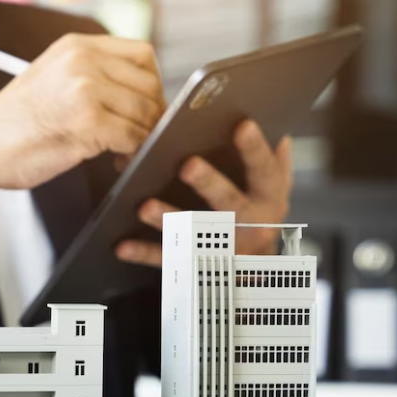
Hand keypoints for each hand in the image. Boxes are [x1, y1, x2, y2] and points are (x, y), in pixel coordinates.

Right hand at [0, 33, 165, 204]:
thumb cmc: (13, 125)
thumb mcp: (52, 80)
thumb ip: (92, 77)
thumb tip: (141, 95)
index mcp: (75, 46)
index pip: (141, 54)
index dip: (152, 84)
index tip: (146, 106)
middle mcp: (82, 61)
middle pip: (149, 83)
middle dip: (153, 113)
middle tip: (142, 134)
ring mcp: (86, 89)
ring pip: (144, 112)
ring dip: (143, 137)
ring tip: (126, 151)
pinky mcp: (88, 121)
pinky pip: (133, 137)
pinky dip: (132, 153)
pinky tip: (118, 160)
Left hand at [115, 120, 292, 266]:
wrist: (260, 271)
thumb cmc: (260, 216)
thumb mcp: (274, 188)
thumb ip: (272, 158)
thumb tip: (273, 124)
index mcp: (267, 197)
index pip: (263, 169)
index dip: (254, 148)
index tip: (242, 125)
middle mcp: (249, 223)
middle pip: (229, 202)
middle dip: (209, 184)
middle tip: (188, 165)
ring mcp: (223, 246)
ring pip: (195, 232)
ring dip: (168, 218)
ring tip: (144, 206)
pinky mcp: (197, 263)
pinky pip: (169, 258)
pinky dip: (144, 253)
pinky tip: (123, 245)